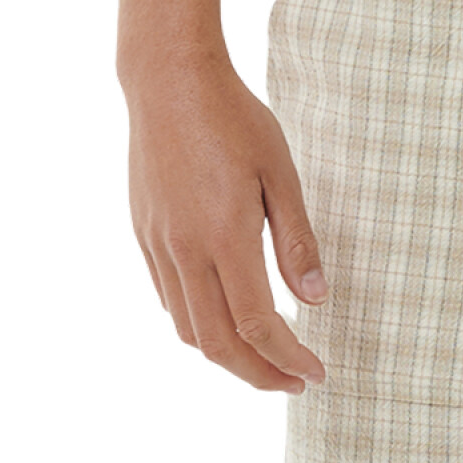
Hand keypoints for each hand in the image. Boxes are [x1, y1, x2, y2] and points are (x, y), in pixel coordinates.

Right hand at [125, 54, 328, 392]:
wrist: (168, 80)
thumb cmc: (234, 120)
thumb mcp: (282, 175)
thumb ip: (298, 243)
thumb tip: (316, 300)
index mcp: (225, 238)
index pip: (258, 325)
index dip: (288, 359)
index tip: (317, 373)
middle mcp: (185, 250)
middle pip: (218, 343)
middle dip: (259, 375)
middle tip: (296, 382)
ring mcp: (159, 245)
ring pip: (188, 329)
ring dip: (228, 356)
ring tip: (267, 358)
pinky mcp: (145, 235)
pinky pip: (170, 299)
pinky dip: (201, 324)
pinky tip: (229, 318)